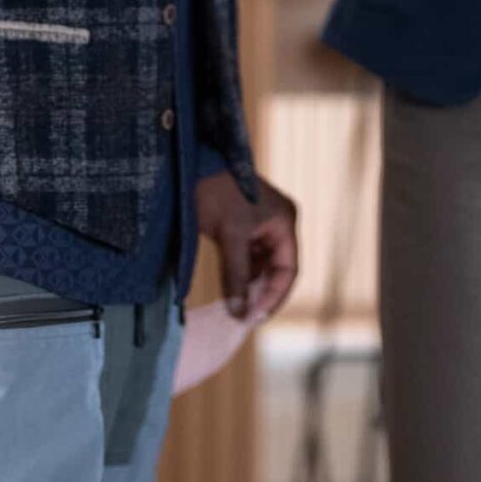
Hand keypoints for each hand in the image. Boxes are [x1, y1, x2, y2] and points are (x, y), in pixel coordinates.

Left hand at [196, 170, 298, 320]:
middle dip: (262, 292)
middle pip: (277, 268)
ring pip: (260, 265)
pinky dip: (239, 274)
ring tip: (236, 307)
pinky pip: (246, 257)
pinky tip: (229, 290)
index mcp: (284, 221)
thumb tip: (238, 313)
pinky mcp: (241, 227)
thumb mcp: (229, 236)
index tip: (256, 316)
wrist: (191, 165)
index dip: (275, 295)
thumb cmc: (216, 192)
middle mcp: (277, 223)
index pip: (289, 268)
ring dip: (249, 285)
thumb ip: (235, 276)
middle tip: (245, 316)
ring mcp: (260, 225)